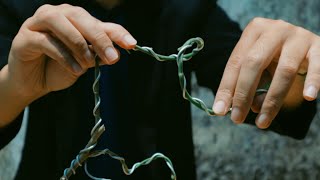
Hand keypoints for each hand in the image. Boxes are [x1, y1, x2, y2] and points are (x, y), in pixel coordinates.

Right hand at [7, 4, 136, 98]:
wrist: (34, 82)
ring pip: (60, 23)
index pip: (99, 22)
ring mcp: (38, 24)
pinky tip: (76, 70)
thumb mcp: (84, 60)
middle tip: (112, 57)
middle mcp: (57, 15)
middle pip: (80, 17)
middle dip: (99, 37)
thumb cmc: (60, 67)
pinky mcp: (25, 38)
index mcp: (74, 19)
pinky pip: (46, 42)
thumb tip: (117, 52)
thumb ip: (98, 53)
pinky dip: (64, 56)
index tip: (132, 44)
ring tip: (88, 63)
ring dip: (78, 44)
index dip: (117, 32)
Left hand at [212, 17, 319, 128]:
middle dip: (244, 94)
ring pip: (284, 70)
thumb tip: (244, 107)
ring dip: (272, 100)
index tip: (219, 110)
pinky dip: (313, 81)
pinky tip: (308, 96)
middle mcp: (274, 29)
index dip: (226, 87)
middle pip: (254, 62)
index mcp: (254, 30)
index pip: (236, 62)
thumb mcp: (258, 67)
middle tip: (236, 118)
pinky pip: (317, 66)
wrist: (304, 43)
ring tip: (262, 122)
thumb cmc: (275, 57)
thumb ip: (248, 84)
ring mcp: (298, 36)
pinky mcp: (318, 46)